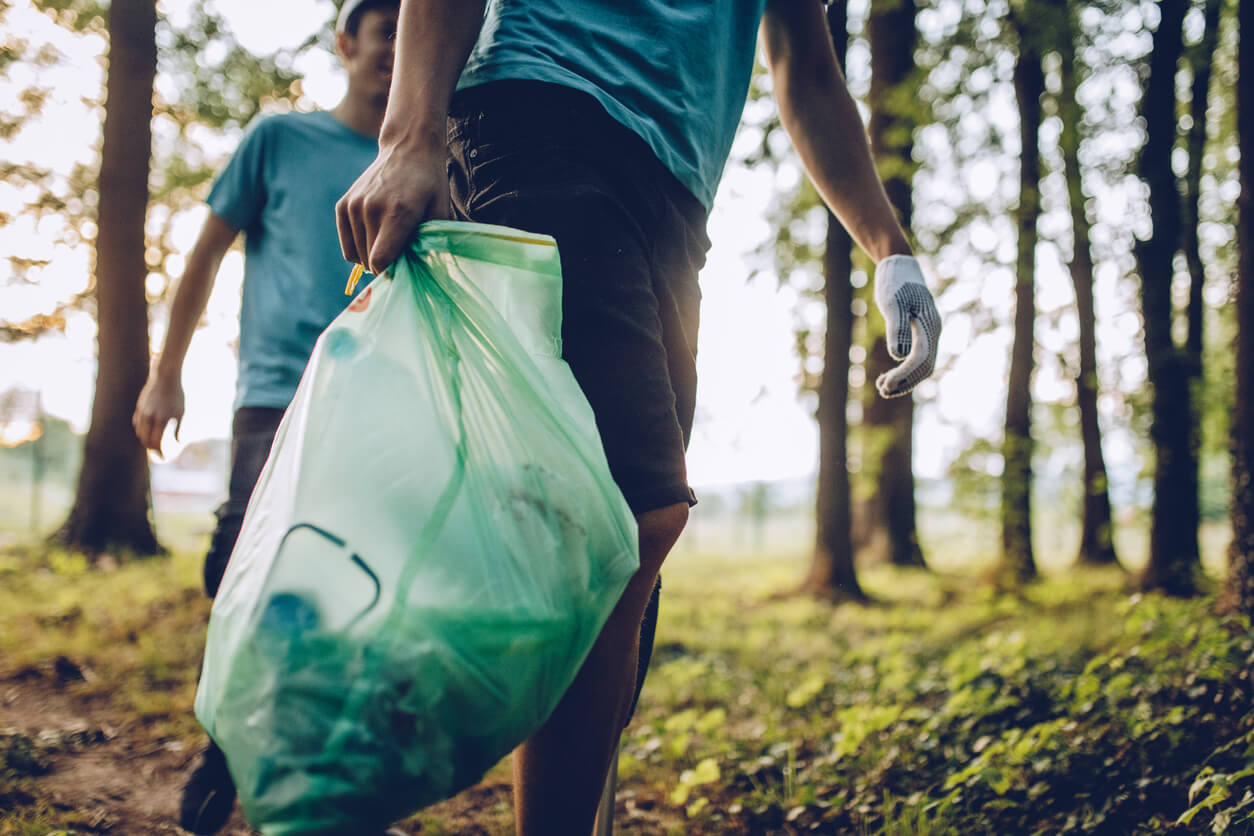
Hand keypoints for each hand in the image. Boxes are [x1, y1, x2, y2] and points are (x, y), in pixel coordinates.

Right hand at [133, 371, 183, 456]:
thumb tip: (179, 442)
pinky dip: (141, 429)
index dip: (160, 452)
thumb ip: (179, 428)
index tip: (164, 457)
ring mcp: (142, 411)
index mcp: (161, 420)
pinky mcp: (139, 406)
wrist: (166, 376)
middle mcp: (149, 417)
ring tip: (153, 443)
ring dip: (145, 440)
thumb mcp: (182, 412)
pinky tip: (148, 431)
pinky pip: (137, 422)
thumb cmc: (178, 395)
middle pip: (146, 440)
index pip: (156, 443)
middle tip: (158, 453)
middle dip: (152, 449)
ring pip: (140, 432)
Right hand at [335, 142, 449, 275]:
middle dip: (385, 265)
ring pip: (357, 255)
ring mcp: (354, 206)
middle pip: (369, 261)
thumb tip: (424, 271)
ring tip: (390, 240)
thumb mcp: (440, 211)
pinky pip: (347, 245)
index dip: (392, 272)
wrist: (407, 148)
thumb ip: (431, 242)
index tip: (403, 268)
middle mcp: (371, 209)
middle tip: (402, 252)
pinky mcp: (343, 205)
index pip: (380, 260)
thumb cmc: (429, 184)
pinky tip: (375, 237)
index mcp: (398, 213)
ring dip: (372, 256)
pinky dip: (359, 248)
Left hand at [872, 255, 941, 398]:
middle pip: (924, 367)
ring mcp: (927, 334)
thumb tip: (899, 355)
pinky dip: (903, 371)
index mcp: (929, 325)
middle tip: (881, 389)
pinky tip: (886, 378)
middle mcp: (933, 332)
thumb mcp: (892, 303)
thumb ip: (896, 327)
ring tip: (882, 387)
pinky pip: (916, 359)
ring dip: (904, 380)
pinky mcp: (918, 334)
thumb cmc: (895, 282)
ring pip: (921, 366)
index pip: (921, 358)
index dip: (904, 375)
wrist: (899, 266)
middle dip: (905, 381)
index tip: (885, 385)